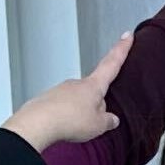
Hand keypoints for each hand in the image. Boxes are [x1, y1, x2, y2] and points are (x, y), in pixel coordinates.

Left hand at [9, 33, 131, 149]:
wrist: (37, 123)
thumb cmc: (69, 120)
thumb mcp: (98, 125)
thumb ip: (108, 120)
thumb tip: (111, 118)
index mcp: (94, 85)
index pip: (111, 63)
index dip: (121, 49)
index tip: (127, 36)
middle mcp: (77, 84)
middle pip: (93, 89)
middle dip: (97, 103)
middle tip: (96, 120)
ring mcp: (60, 90)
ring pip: (77, 100)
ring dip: (79, 112)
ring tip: (76, 128)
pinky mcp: (47, 100)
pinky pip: (62, 108)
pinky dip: (65, 117)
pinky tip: (63, 127)